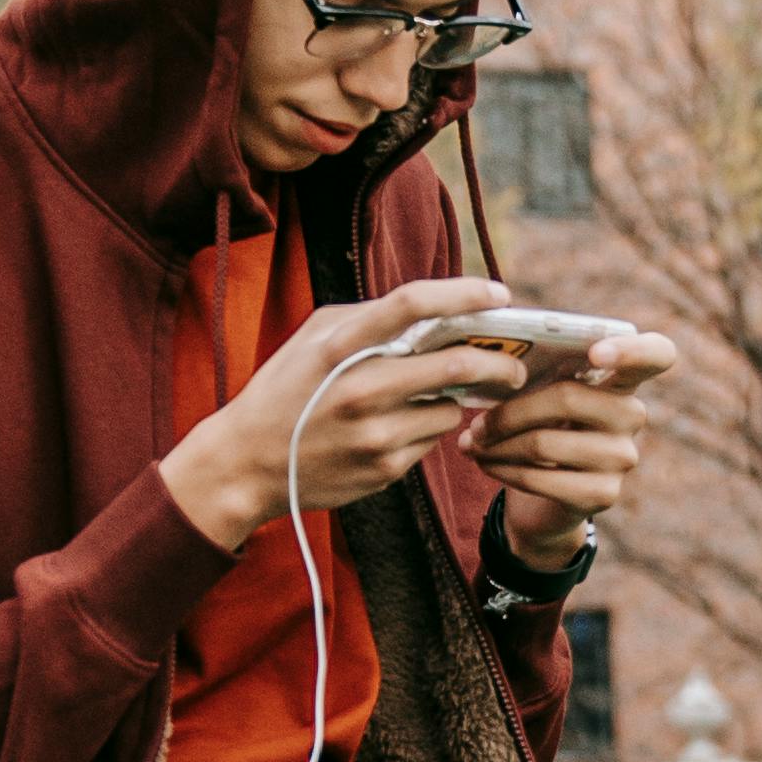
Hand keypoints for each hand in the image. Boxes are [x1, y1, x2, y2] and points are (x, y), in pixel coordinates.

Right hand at [158, 277, 524, 553]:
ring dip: (454, 401)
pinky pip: (431, 440)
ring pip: (450, 407)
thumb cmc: (282, 390)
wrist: (246, 463)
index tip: (499, 294)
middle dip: (499, 365)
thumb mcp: (313, 339)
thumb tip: (433, 310)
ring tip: (429, 398)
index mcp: (341, 344)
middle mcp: (362, 388)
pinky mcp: (386, 469)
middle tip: (514, 366)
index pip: (414, 303)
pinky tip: (399, 427)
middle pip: (457, 364)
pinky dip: (427, 428)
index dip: (465, 293)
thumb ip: (368, 320)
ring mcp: (376, 433)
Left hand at [464, 324, 675, 561]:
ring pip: (544, 442)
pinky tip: (485, 464)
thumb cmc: (542, 429)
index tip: (596, 351)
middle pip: (568, 398)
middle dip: (509, 412)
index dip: (630, 350)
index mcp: (622, 379)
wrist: (547, 500)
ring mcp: (623, 458)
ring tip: (471, 444)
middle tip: (475, 424)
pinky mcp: (604, 495)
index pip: (656, 354)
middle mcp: (633, 416)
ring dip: (496, 445)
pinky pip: (540, 478)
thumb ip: (535, 375)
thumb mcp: (544, 396)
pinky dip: (502, 470)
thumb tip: (489, 368)